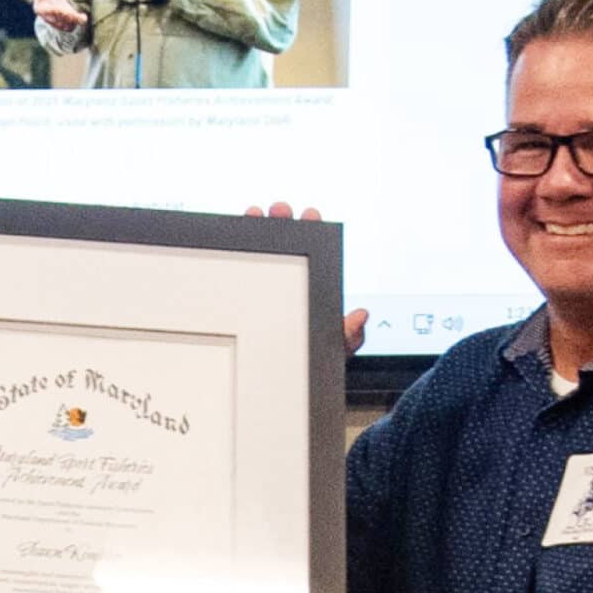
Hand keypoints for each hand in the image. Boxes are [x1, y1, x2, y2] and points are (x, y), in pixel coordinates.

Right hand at [19, 0, 86, 31]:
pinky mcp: (68, 22)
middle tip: (69, 12)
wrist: (54, 3)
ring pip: (65, 22)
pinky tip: (84, 17)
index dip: (50, 11)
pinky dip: (79, 20)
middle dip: (63, 15)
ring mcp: (59, 21)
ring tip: (79, 17)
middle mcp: (50, 18)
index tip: (56, 9)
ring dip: (72, 19)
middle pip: (56, 18)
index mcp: (41, 9)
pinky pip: (74, 23)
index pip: (44, 11)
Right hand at [245, 203, 368, 350]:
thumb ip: (349, 337)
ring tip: (253, 214)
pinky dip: (236, 252)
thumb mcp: (332, 350)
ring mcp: (264, 288)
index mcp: (313, 287)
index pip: (314, 251)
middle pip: (286, 244)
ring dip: (257, 229)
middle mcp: (289, 282)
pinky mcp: (243, 297)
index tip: (309, 214)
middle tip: (279, 210)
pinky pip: (239, 270)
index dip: (312, 229)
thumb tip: (361, 316)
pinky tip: (231, 240)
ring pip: (261, 253)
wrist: (282, 382)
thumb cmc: (311, 363)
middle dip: (281, 221)